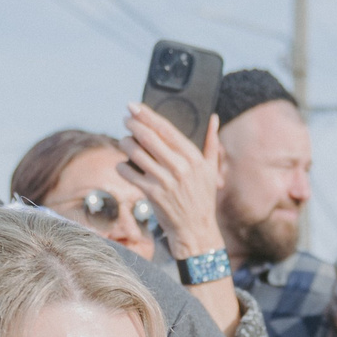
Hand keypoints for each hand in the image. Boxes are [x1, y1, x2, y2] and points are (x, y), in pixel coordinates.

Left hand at [121, 105, 225, 262]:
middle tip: (125, 119)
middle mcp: (180, 167)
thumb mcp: (212, 170)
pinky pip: (129, 174)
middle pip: (148, 137)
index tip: (134, 106)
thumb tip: (214, 118)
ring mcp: (165, 181)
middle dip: (133, 125)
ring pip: (135, 153)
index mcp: (193, 157)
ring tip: (124, 141)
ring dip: (125, 143)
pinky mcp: (152, 194)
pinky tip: (123, 166)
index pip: (166, 129)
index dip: (147, 115)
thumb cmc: (202, 198)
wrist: (195, 230)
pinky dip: (122, 167)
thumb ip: (212, 143)